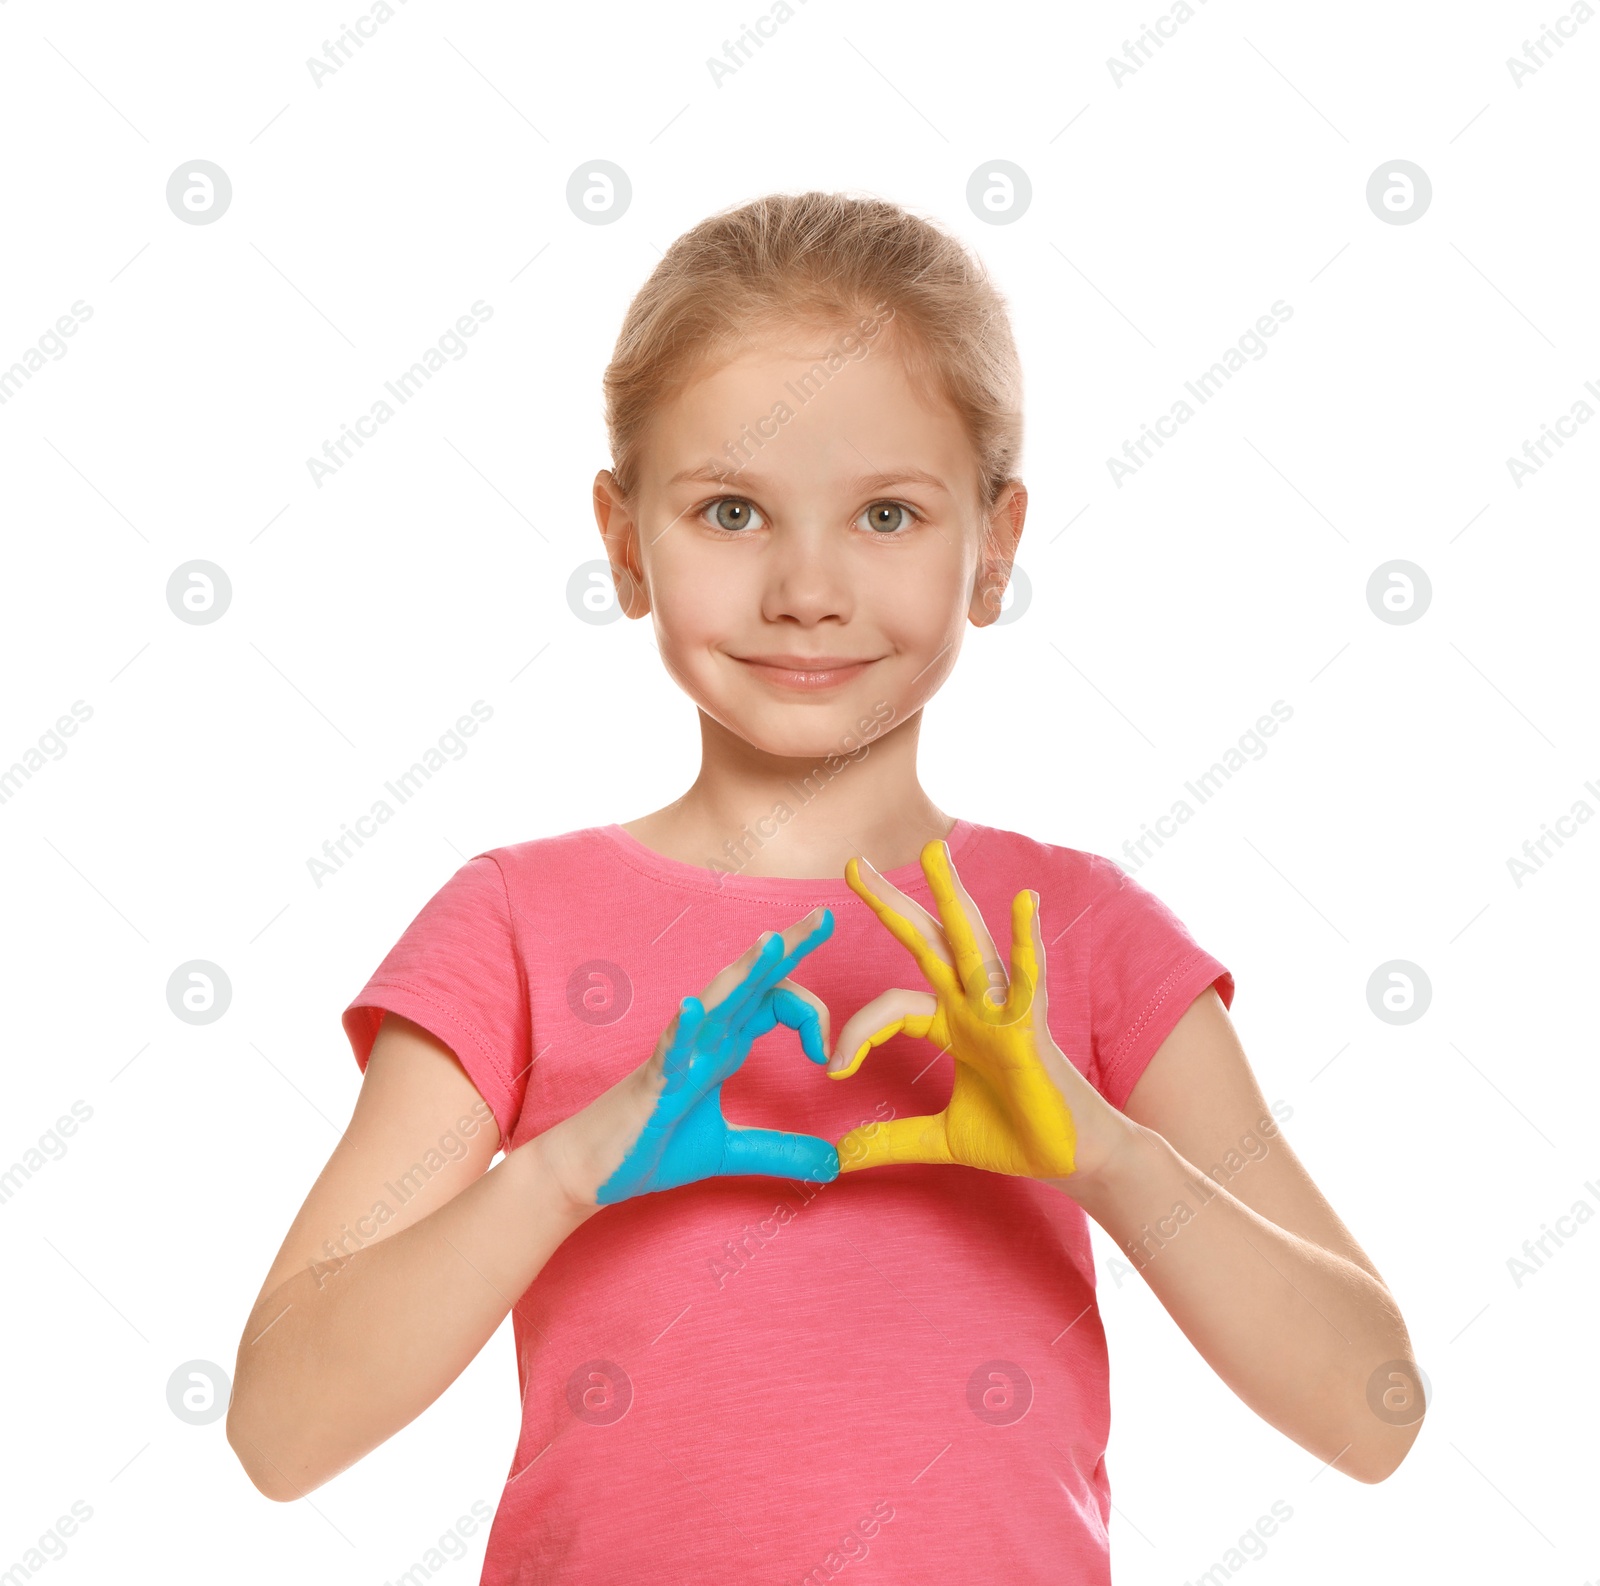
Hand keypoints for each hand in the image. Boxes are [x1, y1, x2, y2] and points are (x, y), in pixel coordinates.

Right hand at [586, 906, 839, 1204]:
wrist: (590, 1170)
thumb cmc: (650, 1146)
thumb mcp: (728, 1150)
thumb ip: (780, 1151)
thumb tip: (833, 1164)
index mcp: (724, 1045)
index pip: (773, 1001)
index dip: (812, 1015)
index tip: (828, 1057)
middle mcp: (704, 1038)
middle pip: (751, 983)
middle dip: (786, 948)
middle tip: (824, 916)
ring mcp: (677, 1055)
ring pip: (715, 1003)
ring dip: (743, 972)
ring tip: (770, 942)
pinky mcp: (651, 1083)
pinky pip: (667, 1048)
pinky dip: (681, 1028)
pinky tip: (692, 1008)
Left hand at [826, 839, 1124, 1183]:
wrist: (1072, 1161)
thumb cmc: (1017, 1138)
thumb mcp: (940, 1139)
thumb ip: (891, 1140)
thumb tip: (841, 1157)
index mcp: (951, 1022)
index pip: (891, 1007)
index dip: (859, 1033)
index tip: (835, 1070)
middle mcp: (974, 1005)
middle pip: (925, 942)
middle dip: (891, 902)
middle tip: (854, 864)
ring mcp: (1003, 1011)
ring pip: (971, 943)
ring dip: (951, 895)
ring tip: (932, 849)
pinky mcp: (1032, 1029)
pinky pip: (1029, 978)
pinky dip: (1026, 939)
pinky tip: (1024, 901)